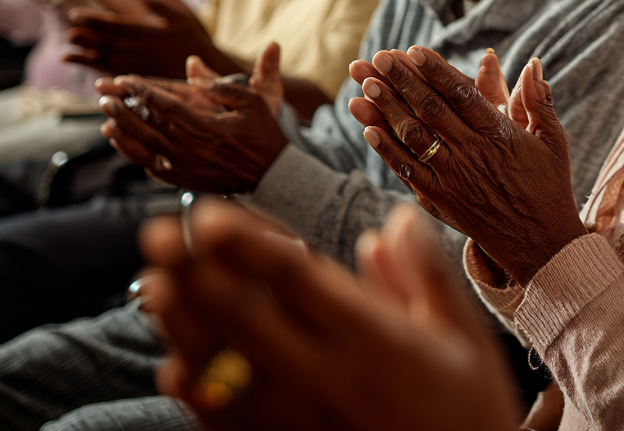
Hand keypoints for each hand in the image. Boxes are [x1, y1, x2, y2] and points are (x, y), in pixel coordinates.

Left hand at [65, 0, 237, 77]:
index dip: (94, 21)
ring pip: (107, 60)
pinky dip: (93, 69)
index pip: (117, 26)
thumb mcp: (180, 15)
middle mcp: (141, 50)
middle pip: (108, 44)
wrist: (206, 69)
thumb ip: (158, 4)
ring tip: (66, 52)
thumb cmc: (192, 39)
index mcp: (149, 32)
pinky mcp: (139, 76)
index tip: (76, 16)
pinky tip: (78, 64)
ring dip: (85, 56)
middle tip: (67, 33)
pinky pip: (112, 73)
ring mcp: (139, 65)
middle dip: (86, 39)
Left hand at [98, 43, 287, 192]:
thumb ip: (222, 87)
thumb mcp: (253, 102)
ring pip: (145, 148)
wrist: (273, 176)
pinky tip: (122, 142)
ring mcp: (186, 168)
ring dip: (123, 132)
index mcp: (208, 128)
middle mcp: (193, 150)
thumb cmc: (263, 135)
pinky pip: (151, 166)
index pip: (166, 106)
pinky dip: (133, 153)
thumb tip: (194, 69)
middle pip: (148, 127)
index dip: (142, 92)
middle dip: (124, 110)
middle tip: (104, 96)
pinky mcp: (184, 180)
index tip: (124, 80)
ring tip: (106, 118)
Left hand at [139, 200, 519, 430]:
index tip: (206, 214)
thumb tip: (396, 220)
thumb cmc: (469, 416)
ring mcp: (299, 422)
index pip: (297, 280)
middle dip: (197, 273)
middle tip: (156, 234)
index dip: (248, 244)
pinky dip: (197, 392)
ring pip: (224, 369)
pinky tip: (174, 361)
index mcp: (374, 342)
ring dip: (183, 325)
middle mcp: (327, 380)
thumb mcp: (466, 342)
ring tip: (154, 285)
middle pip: (246, 318)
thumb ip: (426, 276)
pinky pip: (227, 424)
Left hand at [347, 47, 586, 285]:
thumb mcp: (553, 141)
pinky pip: (408, 171)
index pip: (461, 94)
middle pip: (430, 109)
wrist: (541, 244)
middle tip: (379, 56)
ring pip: (414, 137)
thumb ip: (539, 101)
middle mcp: (472, 153)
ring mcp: (453, 178)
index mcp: (499, 134)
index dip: (435, 70)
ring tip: (367, 83)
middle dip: (402, 80)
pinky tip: (369, 129)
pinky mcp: (441, 200)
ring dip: (388, 109)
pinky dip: (387, 150)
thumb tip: (533, 64)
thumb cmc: (549, 187)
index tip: (413, 50)